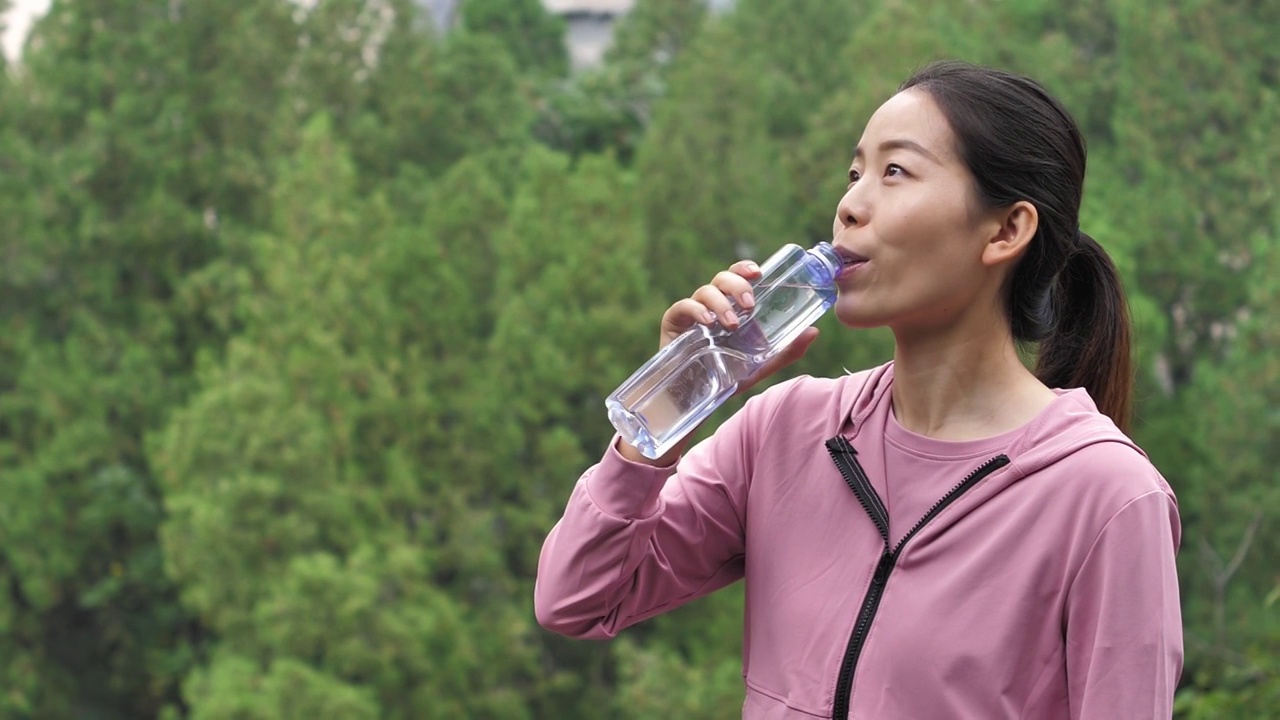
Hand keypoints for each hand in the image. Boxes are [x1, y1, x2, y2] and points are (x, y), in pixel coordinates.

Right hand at [615, 260, 821, 465]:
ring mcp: (691, 313)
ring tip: (733, 324)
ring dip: (721, 303)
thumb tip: (814, 331)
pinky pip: (682, 307)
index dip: (745, 267)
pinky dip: (695, 310)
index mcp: (731, 306)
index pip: (737, 276)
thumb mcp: (760, 363)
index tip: (758, 271)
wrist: (697, 400)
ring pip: (704, 291)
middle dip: (737, 286)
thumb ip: (786, 349)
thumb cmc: (727, 376)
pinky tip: (707, 322)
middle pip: (721, 278)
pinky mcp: (673, 323)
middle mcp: (711, 304)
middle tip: (751, 305)